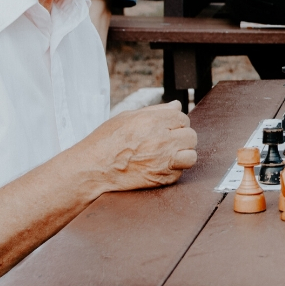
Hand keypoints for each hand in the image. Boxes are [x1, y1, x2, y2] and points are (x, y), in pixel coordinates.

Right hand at [79, 102, 197, 192]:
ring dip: (183, 154)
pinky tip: (160, 167)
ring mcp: (164, 161)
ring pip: (191, 155)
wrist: (93, 170)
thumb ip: (156, 111)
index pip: (182, 118)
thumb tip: (176, 106)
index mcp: (154, 121)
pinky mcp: (162, 179)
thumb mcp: (127, 117)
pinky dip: (174, 170)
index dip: (175, 123)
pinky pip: (180, 173)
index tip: (165, 128)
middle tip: (167, 142)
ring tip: (169, 155)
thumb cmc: (106, 142)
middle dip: (181, 137)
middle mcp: (162, 140)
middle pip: (191, 136)